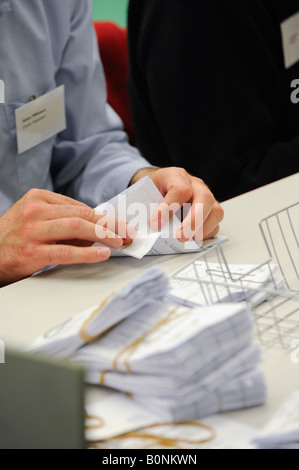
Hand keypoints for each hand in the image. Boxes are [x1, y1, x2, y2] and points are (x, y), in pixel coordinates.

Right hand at [0, 189, 136, 284]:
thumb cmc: (13, 238)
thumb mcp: (35, 220)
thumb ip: (64, 222)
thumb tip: (97, 230)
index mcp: (38, 198)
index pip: (79, 206)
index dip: (103, 217)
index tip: (120, 225)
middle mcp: (35, 211)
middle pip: (82, 214)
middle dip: (110, 224)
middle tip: (128, 232)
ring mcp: (33, 231)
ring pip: (76, 228)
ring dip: (104, 235)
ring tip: (120, 241)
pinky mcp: (32, 252)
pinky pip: (66, 252)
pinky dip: (87, 253)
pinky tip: (102, 254)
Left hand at [130, 167, 223, 241]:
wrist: (160, 186)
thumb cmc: (153, 190)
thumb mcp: (145, 192)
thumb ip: (144, 207)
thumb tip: (143, 230)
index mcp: (176, 176)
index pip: (180, 189)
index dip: (168, 208)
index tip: (155, 224)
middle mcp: (195, 185)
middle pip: (204, 198)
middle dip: (193, 220)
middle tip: (180, 236)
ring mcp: (205, 197)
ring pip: (215, 211)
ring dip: (203, 228)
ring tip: (188, 240)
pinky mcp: (210, 210)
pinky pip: (215, 222)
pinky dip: (206, 233)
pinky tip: (193, 239)